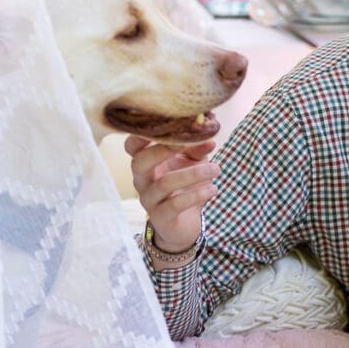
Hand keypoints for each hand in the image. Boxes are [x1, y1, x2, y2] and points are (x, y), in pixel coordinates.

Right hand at [125, 135, 218, 252]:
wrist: (186, 223)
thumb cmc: (186, 185)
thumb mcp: (193, 163)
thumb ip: (198, 149)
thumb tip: (210, 138)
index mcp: (146, 162)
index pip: (132, 145)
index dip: (143, 134)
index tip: (167, 124)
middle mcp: (142, 180)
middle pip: (139, 161)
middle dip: (162, 150)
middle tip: (187, 143)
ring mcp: (149, 199)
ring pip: (164, 183)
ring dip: (193, 173)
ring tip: (216, 169)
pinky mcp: (161, 217)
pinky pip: (175, 204)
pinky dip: (196, 195)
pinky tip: (213, 189)